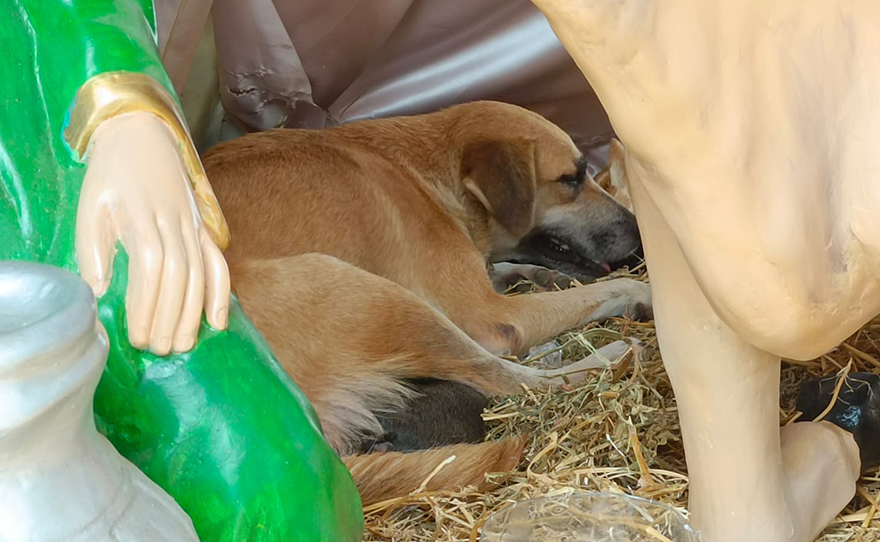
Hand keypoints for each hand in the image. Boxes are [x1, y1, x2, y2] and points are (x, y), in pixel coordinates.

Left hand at [76, 112, 229, 354]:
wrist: (141, 134)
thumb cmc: (110, 174)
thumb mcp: (90, 206)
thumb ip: (93, 249)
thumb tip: (100, 291)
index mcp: (143, 219)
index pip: (151, 270)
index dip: (147, 307)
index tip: (137, 337)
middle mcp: (174, 225)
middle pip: (179, 278)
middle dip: (171, 319)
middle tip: (160, 350)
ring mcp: (193, 227)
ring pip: (199, 275)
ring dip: (193, 314)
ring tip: (184, 345)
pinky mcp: (202, 228)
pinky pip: (218, 263)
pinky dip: (221, 292)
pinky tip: (218, 321)